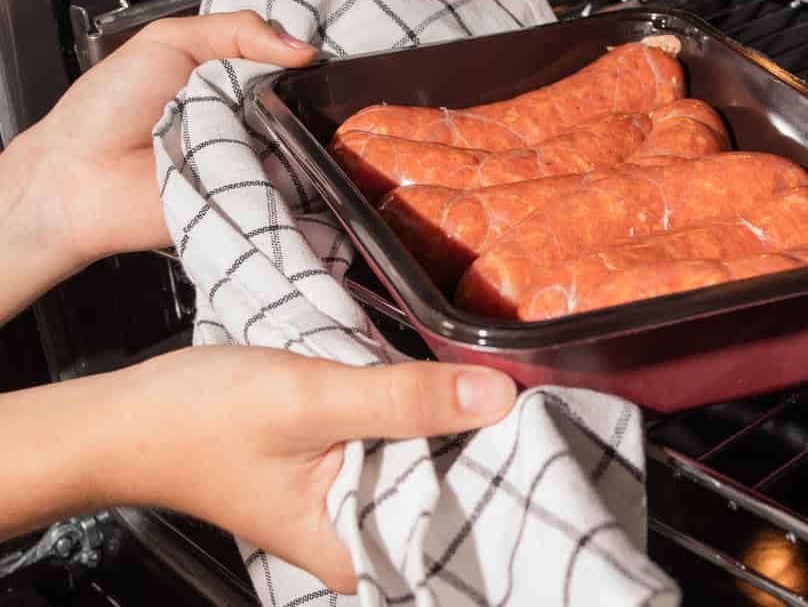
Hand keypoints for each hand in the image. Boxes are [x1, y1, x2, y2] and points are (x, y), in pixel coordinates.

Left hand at [0, 12, 314, 322]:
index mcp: (233, 81)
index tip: (316, 58)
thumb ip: (237, 30)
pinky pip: (290, 187)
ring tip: (263, 129)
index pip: (290, 65)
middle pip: (305, 104)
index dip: (304, 59)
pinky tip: (269, 160)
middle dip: (305, 96)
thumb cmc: (109, 107)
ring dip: (292, 133)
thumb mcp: (169, 41)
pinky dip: (284, 173)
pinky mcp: (253, 201)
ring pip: (304, 143)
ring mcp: (255, 162)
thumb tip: (304, 50)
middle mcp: (250, 122)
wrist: (77, 176)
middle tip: (293, 94)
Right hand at [0, 346, 518, 592]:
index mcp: (352, 549)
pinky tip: (456, 393)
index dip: (507, 497)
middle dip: (494, 461)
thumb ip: (401, 400)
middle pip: (451, 504)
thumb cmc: (195, 422)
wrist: (121, 417)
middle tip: (546, 410)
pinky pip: (403, 451)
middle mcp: (357, 537)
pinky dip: (427, 422)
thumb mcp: (310, 400)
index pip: (456, 537)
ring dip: (463, 437)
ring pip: (429, 473)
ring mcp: (349, 502)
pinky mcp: (342, 467)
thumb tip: (496, 397)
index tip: (552, 453)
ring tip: (512, 395)